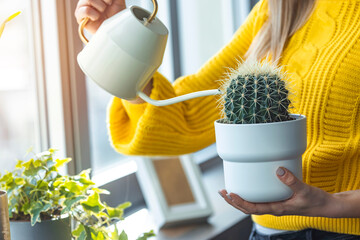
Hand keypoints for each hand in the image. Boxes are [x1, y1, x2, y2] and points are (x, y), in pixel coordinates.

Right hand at [75, 0, 125, 33]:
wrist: (116, 29)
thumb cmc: (116, 16)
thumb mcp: (118, 1)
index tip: (110, 1)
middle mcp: (87, 0)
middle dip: (103, 0)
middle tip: (108, 5)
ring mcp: (82, 8)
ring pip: (88, 0)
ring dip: (99, 6)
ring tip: (102, 12)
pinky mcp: (80, 18)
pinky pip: (83, 11)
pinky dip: (92, 13)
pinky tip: (97, 17)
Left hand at [218, 167, 338, 216]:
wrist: (325, 206)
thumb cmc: (315, 201)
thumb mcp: (304, 190)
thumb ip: (292, 181)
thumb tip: (278, 170)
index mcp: (277, 209)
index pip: (253, 209)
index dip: (240, 202)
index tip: (230, 194)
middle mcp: (273, 208)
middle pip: (247, 208)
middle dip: (233, 201)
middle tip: (222, 192)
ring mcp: (274, 204)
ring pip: (252, 204)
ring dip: (239, 199)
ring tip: (228, 191)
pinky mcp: (277, 199)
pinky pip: (259, 199)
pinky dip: (249, 194)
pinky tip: (246, 188)